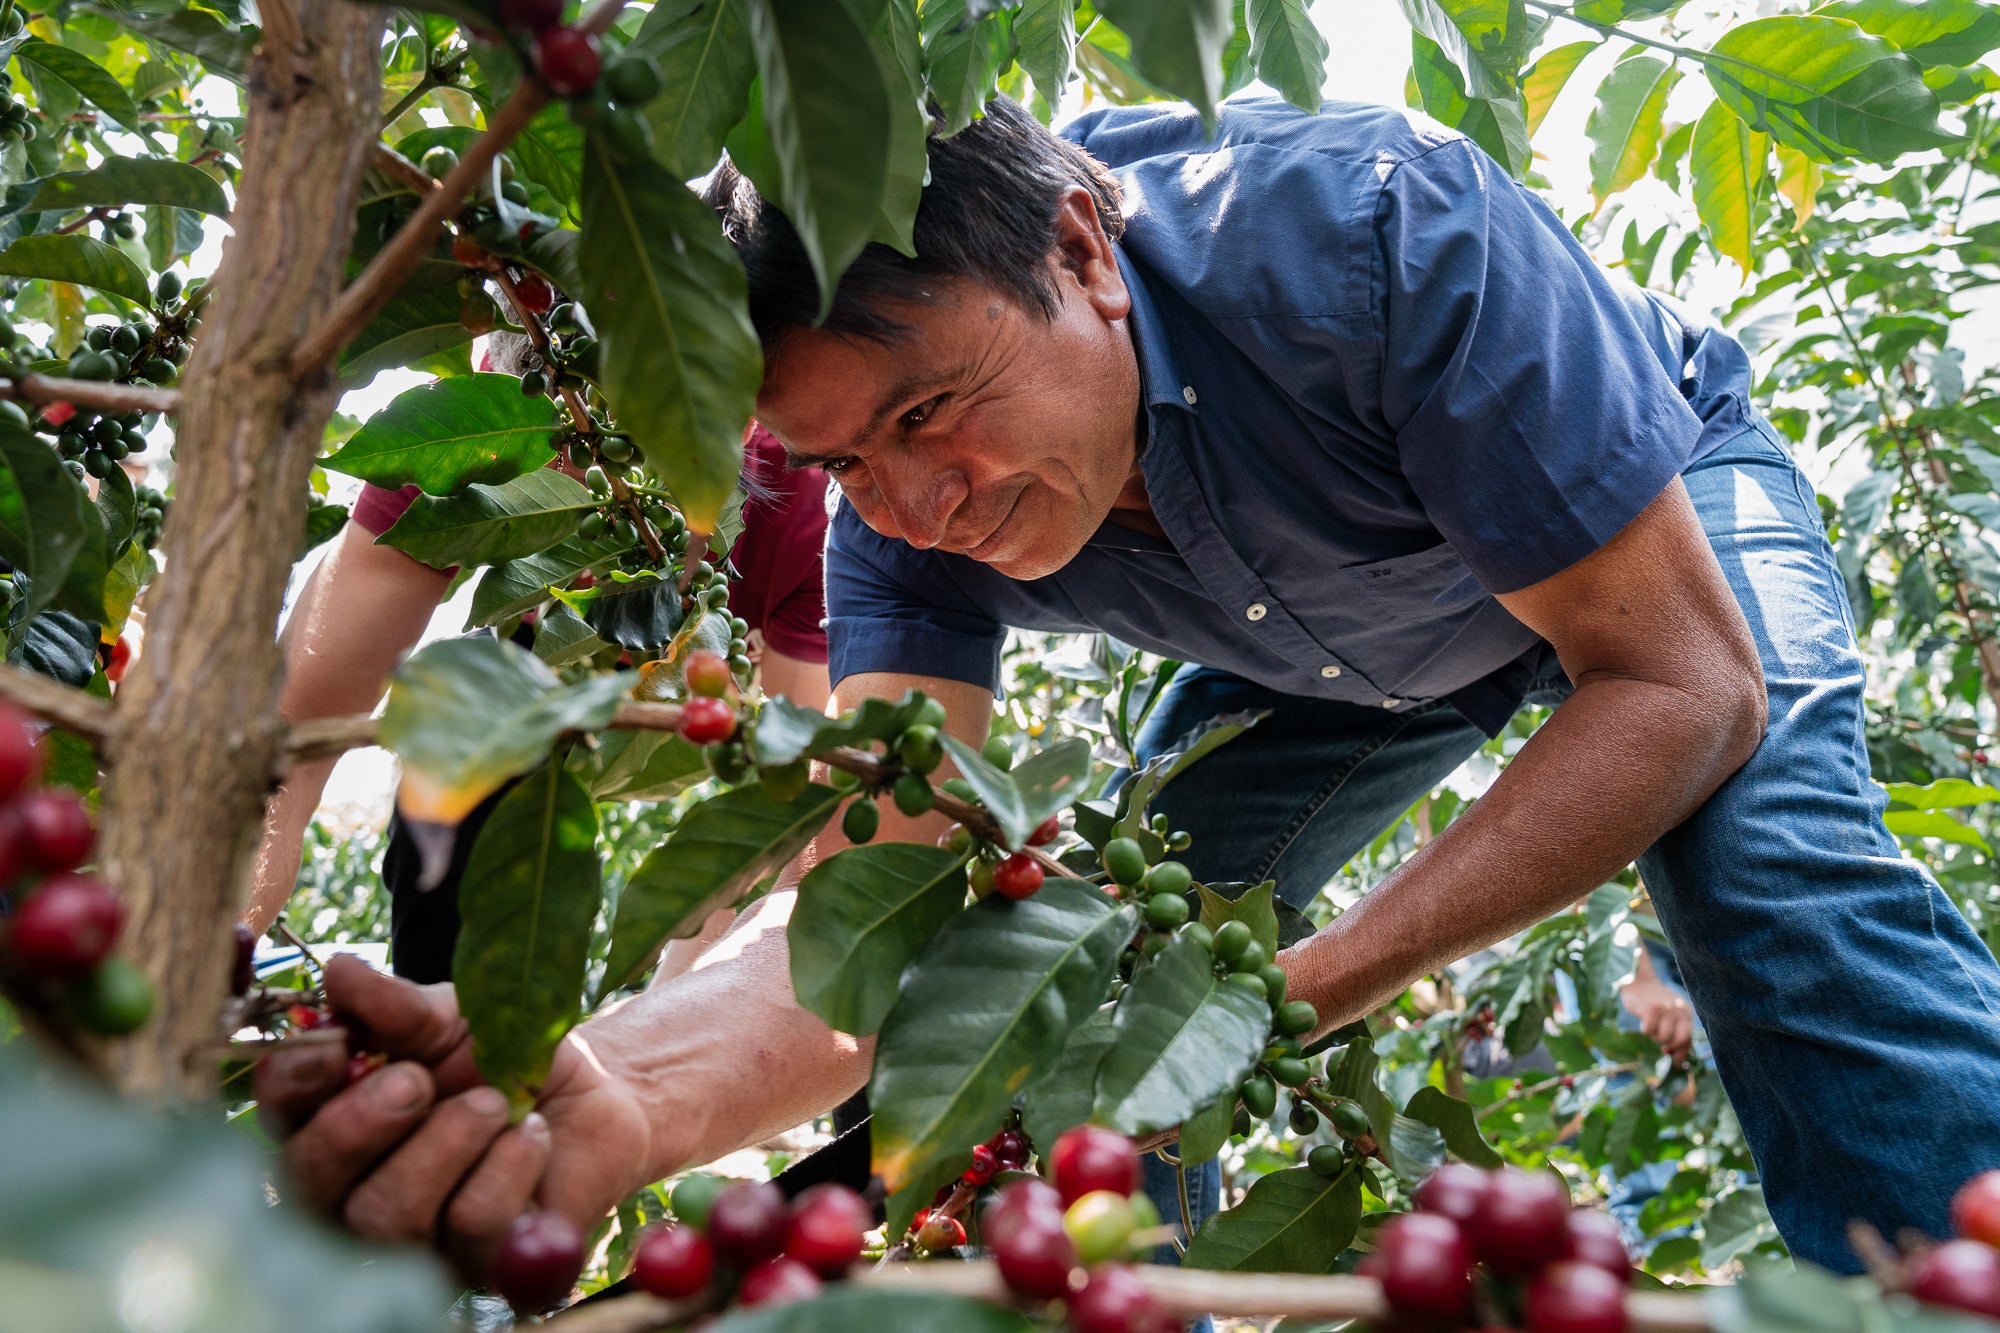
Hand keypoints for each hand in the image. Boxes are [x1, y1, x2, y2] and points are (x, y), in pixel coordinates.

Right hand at [253, 955, 654, 1279]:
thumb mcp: (453, 1017)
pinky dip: (505, 1168)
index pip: (280, 1114)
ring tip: (492, 1101)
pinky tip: (531, 1135)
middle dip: (358, 1126)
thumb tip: (337, 971)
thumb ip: (396, 1004)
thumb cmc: (505, 1056)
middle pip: (312, 1181)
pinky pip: (468, 1226)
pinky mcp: (475, 1262)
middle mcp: (355, 1187)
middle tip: (414, 1080)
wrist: (598, 1094)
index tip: (332, 1049)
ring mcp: (413, 1236)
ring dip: (444, 1145)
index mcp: (334, 1117)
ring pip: (387, 1215)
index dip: (292, 1085)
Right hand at [1618, 974, 1694, 1059]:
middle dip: (1667, 1044)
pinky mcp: (1651, 1008)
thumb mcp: (1670, 1016)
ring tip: (1650, 1025)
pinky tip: (1643, 1021)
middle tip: (1658, 1037)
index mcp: (1686, 1012)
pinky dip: (1644, 1029)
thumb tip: (1677, 1060)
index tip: (1669, 1053)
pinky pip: (1649, 1030)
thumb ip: (1677, 1033)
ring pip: (1664, 1037)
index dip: (1679, 1050)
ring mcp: (1666, 1009)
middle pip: (1679, 1040)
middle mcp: (1679, 1010)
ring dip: (1654, 1036)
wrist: (1638, 980)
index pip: (1688, 1039)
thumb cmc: (1653, 1002)